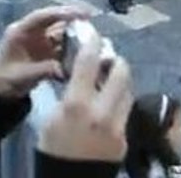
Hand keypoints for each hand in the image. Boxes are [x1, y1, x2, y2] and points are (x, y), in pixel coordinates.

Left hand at [0, 6, 85, 99]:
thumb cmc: (4, 80)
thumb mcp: (22, 76)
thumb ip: (44, 70)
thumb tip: (65, 69)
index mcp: (20, 31)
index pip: (42, 17)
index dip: (61, 13)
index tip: (81, 13)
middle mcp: (32, 33)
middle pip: (54, 22)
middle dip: (73, 21)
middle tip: (92, 22)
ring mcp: (40, 42)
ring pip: (61, 34)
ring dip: (75, 36)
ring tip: (94, 40)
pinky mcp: (46, 52)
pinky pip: (62, 47)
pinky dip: (73, 50)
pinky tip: (85, 54)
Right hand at [38, 32, 133, 163]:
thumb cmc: (52, 147)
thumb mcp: (52, 117)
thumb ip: (70, 93)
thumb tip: (80, 73)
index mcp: (77, 104)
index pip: (89, 61)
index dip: (92, 41)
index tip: (93, 32)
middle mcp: (102, 111)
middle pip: (120, 72)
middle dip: (115, 60)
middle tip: (107, 57)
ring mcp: (118, 126)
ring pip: (128, 90)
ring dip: (120, 80)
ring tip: (110, 78)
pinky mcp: (125, 138)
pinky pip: (126, 111)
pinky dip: (118, 101)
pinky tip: (109, 103)